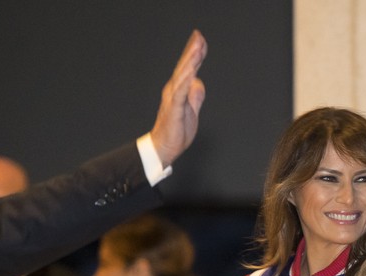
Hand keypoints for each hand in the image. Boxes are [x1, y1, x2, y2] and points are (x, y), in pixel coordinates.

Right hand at [149, 30, 207, 166]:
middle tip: (199, 35)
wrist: (163, 149)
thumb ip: (195, 97)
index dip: (195, 55)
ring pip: (182, 76)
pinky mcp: (174, 109)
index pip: (188, 70)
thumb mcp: (191, 112)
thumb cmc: (175, 133)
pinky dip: (186, 80)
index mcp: (178, 91)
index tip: (201, 41)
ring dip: (190, 61)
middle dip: (192, 51)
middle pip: (184, 68)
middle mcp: (173, 91)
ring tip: (197, 47)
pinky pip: (181, 92)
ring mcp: (173, 99)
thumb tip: (199, 82)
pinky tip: (192, 71)